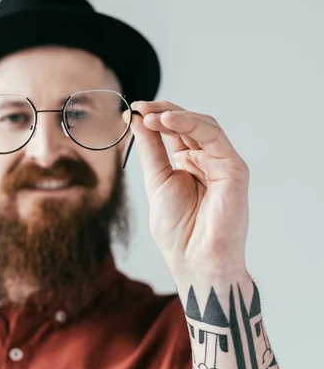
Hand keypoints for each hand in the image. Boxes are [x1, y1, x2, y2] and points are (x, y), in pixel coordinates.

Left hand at [128, 100, 249, 275]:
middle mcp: (208, 160)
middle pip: (189, 123)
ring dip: (175, 115)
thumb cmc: (178, 230)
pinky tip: (168, 121)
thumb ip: (150, 150)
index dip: (155, 117)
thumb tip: (138, 120)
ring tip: (151, 114)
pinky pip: (214, 138)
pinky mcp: (234, 170)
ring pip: (203, 125)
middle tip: (140, 107)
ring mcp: (223, 164)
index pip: (174, 130)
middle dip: (163, 111)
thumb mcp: (156, 181)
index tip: (133, 110)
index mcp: (190, 163)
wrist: (194, 261)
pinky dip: (191, 125)